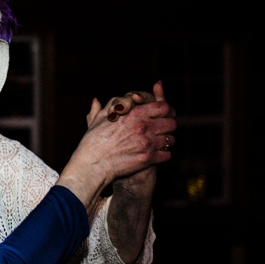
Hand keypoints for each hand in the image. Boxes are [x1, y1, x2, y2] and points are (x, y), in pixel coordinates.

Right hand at [56, 83, 176, 206]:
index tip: (162, 115)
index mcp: (134, 114)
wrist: (93, 164)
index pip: (163, 107)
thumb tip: (98, 99)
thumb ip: (107, 106)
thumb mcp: (99, 118)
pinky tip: (156, 155)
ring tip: (159, 143)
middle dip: (168, 126)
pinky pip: (167, 155)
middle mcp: (144, 126)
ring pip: (170, 140)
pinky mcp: (149, 159)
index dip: (165, 111)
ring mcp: (147, 143)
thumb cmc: (93, 141)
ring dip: (166, 141)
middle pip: (171, 123)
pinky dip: (163, 155)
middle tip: (163, 129)